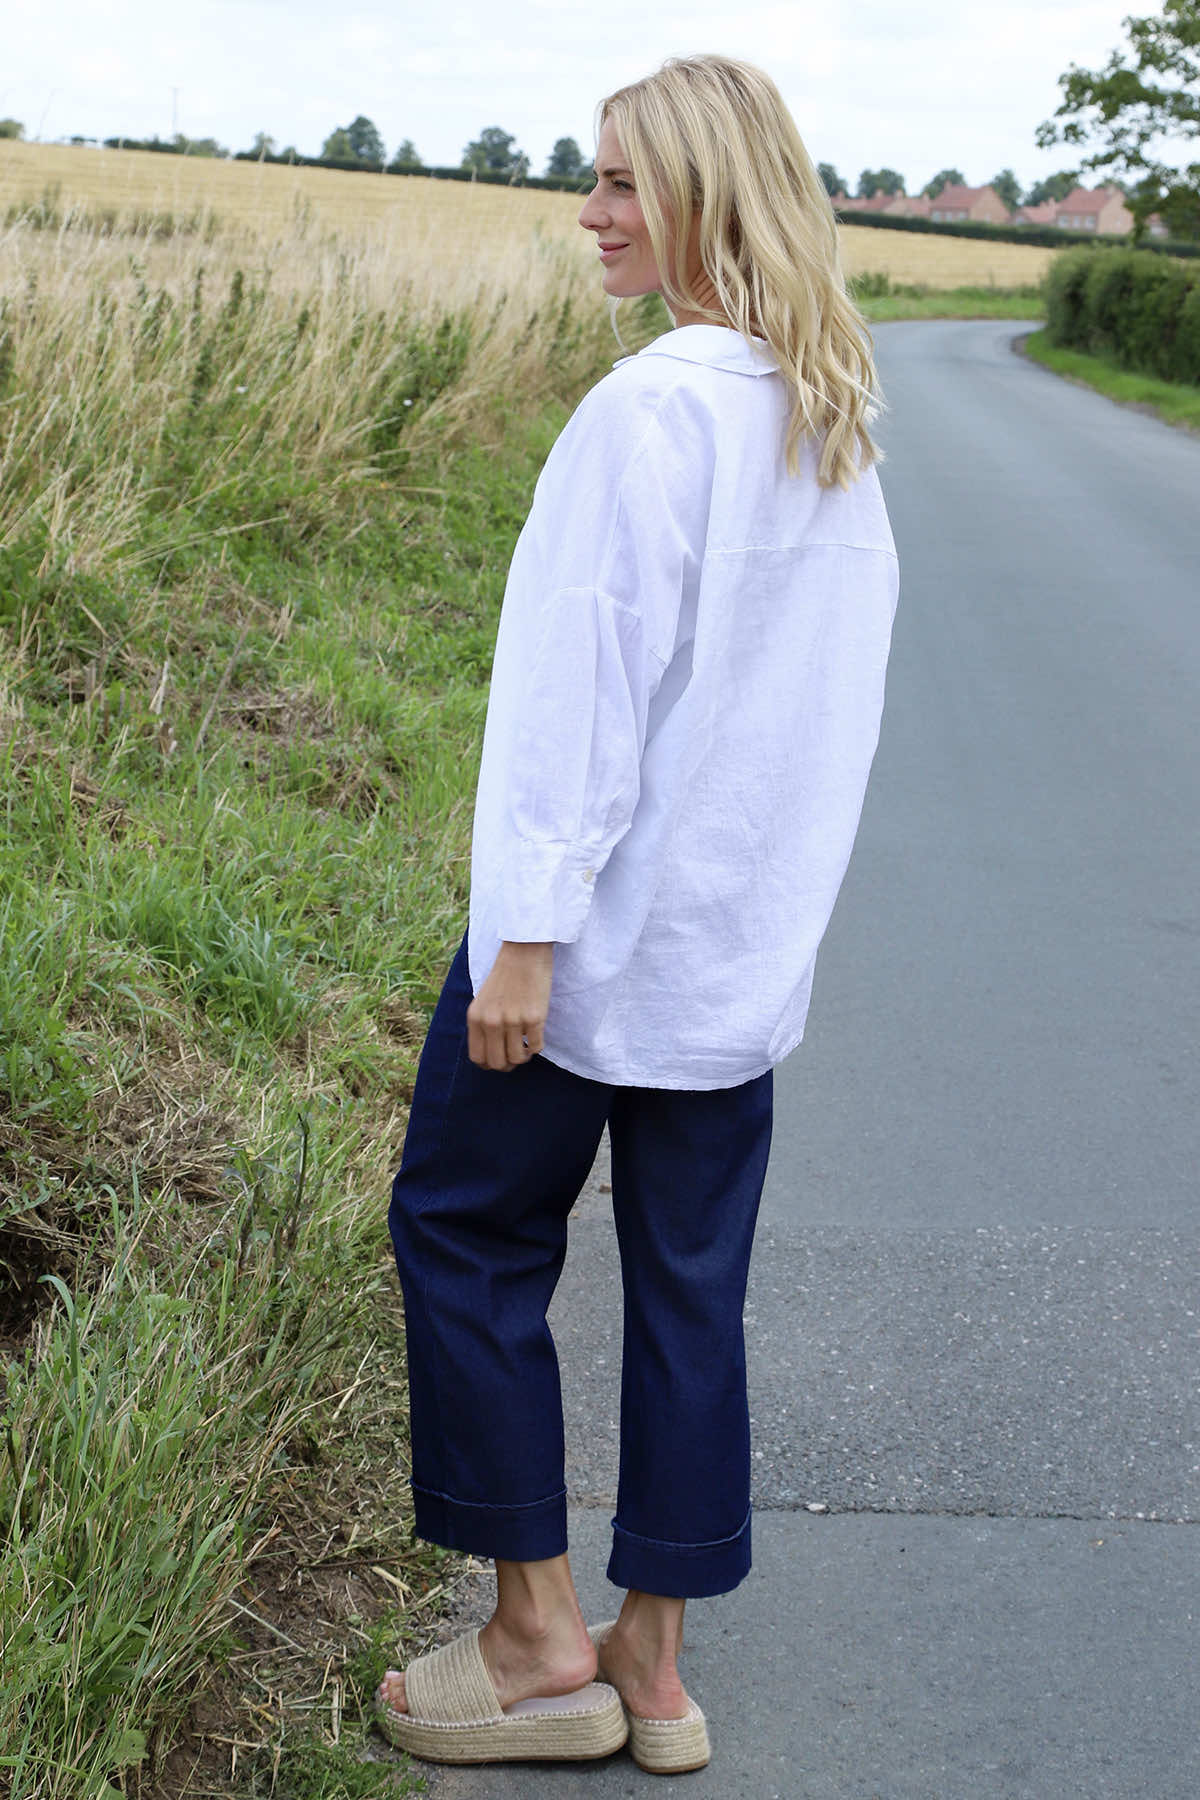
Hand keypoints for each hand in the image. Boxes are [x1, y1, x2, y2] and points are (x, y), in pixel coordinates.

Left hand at [467, 941, 553, 1071]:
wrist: (524, 953)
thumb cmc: (505, 976)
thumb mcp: (483, 1001)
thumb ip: (483, 1025)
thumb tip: (492, 1055)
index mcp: (475, 1018)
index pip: (478, 1058)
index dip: (490, 1064)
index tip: (500, 1059)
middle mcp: (491, 1021)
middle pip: (497, 1063)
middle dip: (508, 1065)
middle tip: (516, 1056)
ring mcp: (513, 1020)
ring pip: (517, 1058)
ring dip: (524, 1056)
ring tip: (527, 1045)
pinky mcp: (534, 1017)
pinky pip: (537, 1047)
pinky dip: (537, 1046)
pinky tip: (536, 1034)